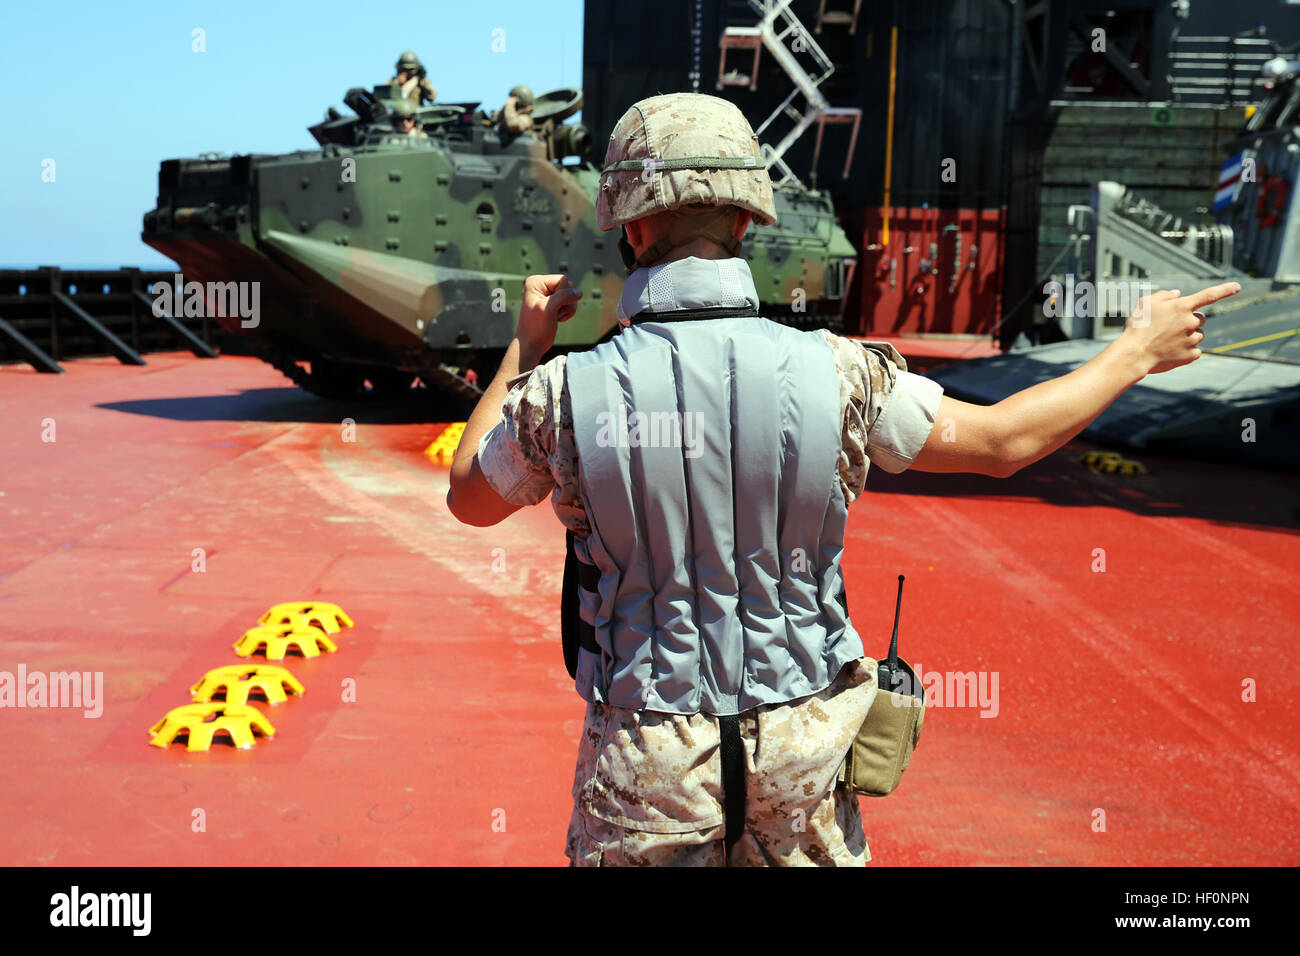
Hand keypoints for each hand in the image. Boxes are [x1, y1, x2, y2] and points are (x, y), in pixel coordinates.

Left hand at [516, 274, 581, 368]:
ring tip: (555, 317)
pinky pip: (570, 302)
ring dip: (567, 308)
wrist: (532, 344)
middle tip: (554, 313)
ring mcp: (548, 294)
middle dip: (566, 302)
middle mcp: (541, 285)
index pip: (563, 280)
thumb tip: (579, 292)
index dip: (563, 294)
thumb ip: (565, 296)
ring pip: (571, 295)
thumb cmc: (536, 327)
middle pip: (568, 286)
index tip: (551, 308)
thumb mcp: (549, 308)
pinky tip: (557, 318)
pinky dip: (567, 312)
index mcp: (535, 282)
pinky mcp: (553, 303)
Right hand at [1122, 282, 1239, 374]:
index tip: (1238, 287)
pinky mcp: (1190, 355)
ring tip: (1167, 342)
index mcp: (1181, 307)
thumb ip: (1163, 295)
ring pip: (1197, 335)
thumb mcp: (1144, 304)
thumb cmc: (1137, 327)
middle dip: (1189, 321)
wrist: (1134, 355)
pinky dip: (1186, 351)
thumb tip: (1178, 294)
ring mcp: (1192, 339)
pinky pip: (1195, 351)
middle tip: (1170, 328)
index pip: (1209, 295)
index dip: (1225, 290)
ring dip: (1187, 336)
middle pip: (1200, 319)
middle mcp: (1190, 322)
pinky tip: (1171, 352)